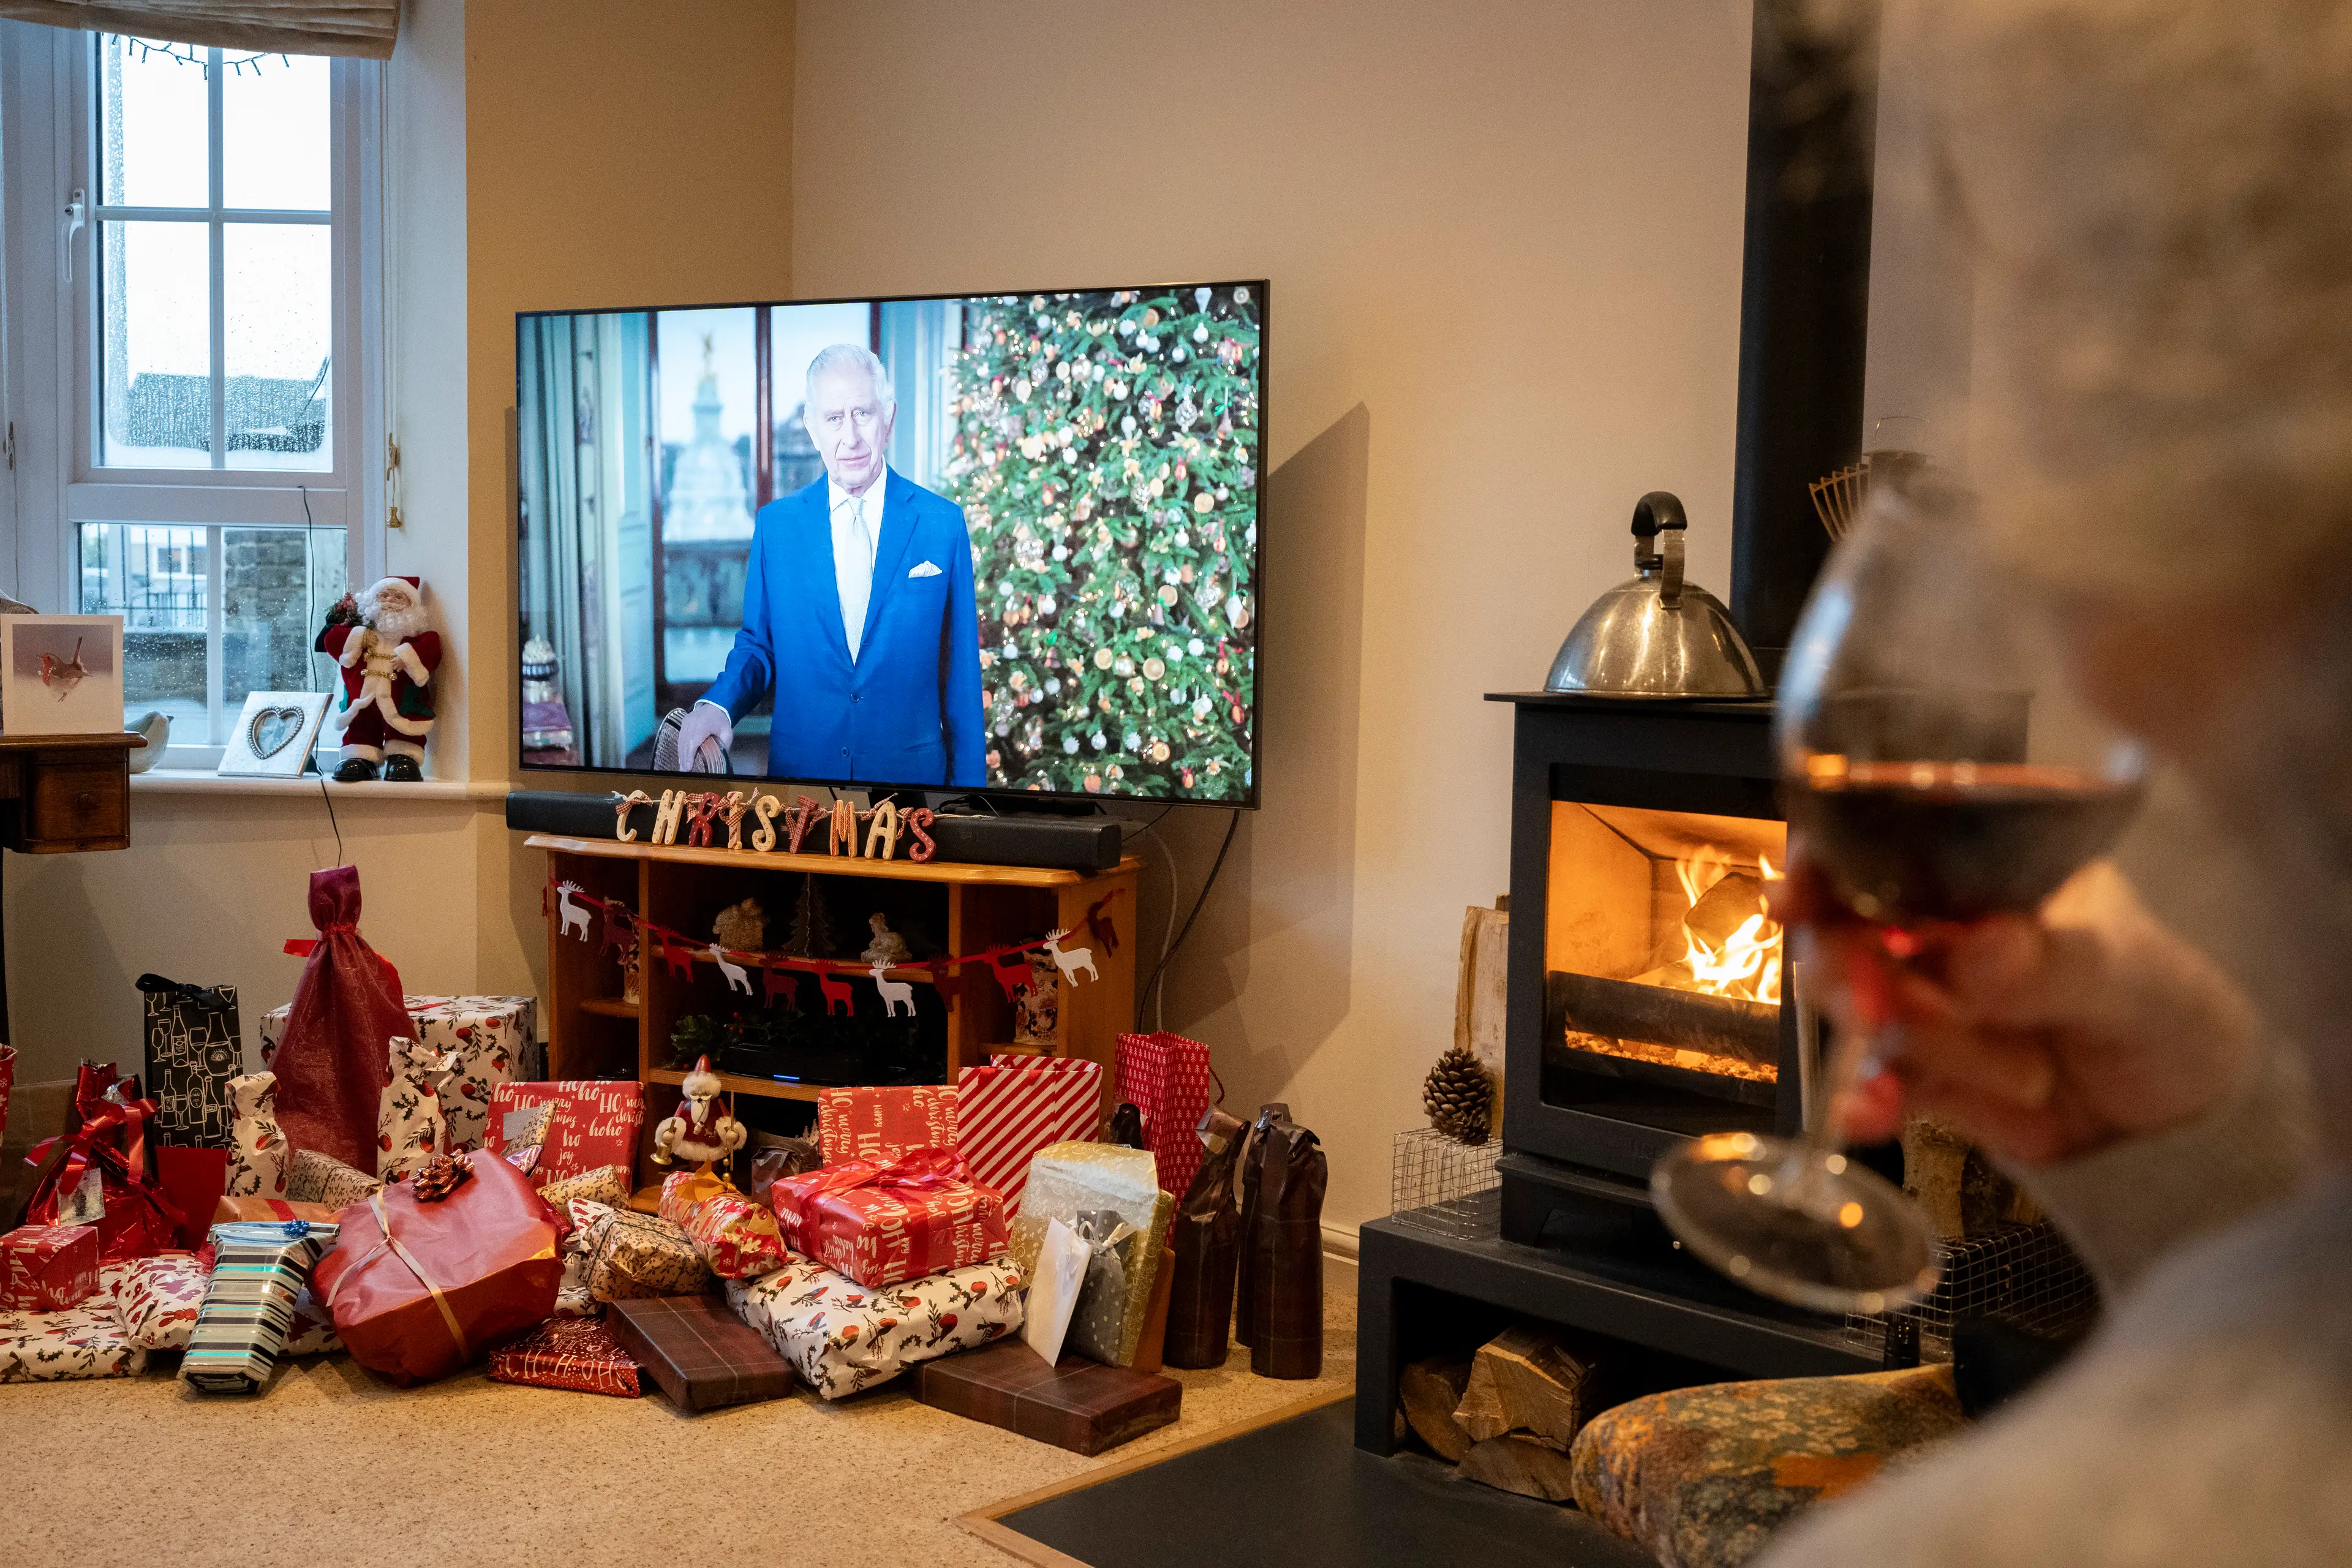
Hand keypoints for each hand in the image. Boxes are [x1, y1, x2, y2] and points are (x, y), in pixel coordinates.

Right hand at [675, 700, 732, 770]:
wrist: (715, 706)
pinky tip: (682, 758)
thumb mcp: (727, 732)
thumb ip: (724, 745)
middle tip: (684, 771)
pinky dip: (681, 748)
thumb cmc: (721, 721)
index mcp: (702, 725)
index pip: (693, 742)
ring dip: (681, 755)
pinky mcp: (683, 723)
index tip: (688, 767)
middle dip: (684, 759)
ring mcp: (685, 723)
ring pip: (681, 741)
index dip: (689, 756)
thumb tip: (722, 759)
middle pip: (685, 744)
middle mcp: (691, 723)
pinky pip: (680, 737)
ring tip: (682, 767)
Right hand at [1777, 855, 2257, 1166]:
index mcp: (1983, 876)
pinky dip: (1863, 1099)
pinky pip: (1873, 1083)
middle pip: (1844, 934)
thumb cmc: (2170, 1010)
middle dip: (1855, 972)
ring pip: (1863, 1014)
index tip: (1799, 895)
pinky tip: (1869, 1112)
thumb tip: (1984, 952)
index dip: (1824, 865)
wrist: (2188, 1119)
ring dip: (1920, 1047)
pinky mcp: (1924, 1076)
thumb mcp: (2135, 975)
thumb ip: (2062, 963)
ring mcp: (1925, 1006)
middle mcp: (1937, 933)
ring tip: (2024, 1077)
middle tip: (1885, 1005)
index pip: (1880, 849)